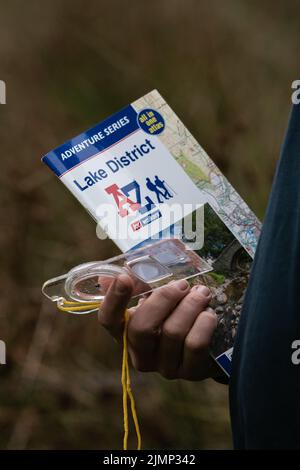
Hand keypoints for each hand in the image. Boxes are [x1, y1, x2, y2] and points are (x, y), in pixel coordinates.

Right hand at [98, 275, 219, 379]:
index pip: (109, 320)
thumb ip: (139, 286)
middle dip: (164, 299)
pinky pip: (195, 344)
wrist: (210, 343)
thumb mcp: (157, 300)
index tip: (124, 278)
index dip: (113, 300)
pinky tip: (208, 313)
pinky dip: (204, 322)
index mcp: (126, 333)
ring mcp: (164, 367)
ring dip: (191, 305)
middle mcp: (140, 354)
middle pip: (141, 328)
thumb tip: (114, 275)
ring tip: (202, 293)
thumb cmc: (176, 314)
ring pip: (173, 333)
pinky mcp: (190, 372)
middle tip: (183, 284)